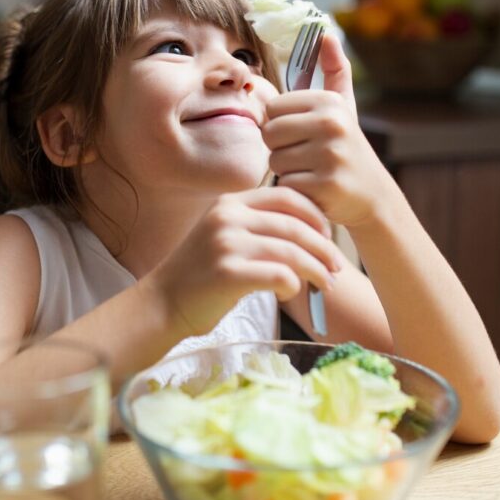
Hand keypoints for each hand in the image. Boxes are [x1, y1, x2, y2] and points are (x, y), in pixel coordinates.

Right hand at [146, 187, 344, 335]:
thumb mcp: (224, 237)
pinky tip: (291, 292)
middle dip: (324, 247)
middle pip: (294, 225)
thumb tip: (310, 234)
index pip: (286, 196)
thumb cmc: (200, 275)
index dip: (315, 214)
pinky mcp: (228, 273)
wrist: (162, 303)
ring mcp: (226, 244)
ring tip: (327, 284)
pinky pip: (279, 275)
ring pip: (292, 251)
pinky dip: (294, 285)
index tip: (329, 235)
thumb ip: (257, 228)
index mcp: (230, 203)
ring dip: (316, 270)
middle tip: (337, 266)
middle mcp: (228, 217)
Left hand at [263, 33, 391, 226]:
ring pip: (275, 160)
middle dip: (280, 149)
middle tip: (304, 157)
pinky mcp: (326, 185)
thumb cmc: (347, 148)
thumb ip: (334, 70)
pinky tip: (315, 189)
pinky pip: (286, 183)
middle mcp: (332, 124)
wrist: (373, 197)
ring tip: (311, 171)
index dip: (280, 125)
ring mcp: (330, 155)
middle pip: (270, 133)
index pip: (272, 108)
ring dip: (287, 171)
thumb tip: (326, 33)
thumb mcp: (343, 107)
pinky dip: (295, 189)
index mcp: (329, 102)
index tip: (301, 134)